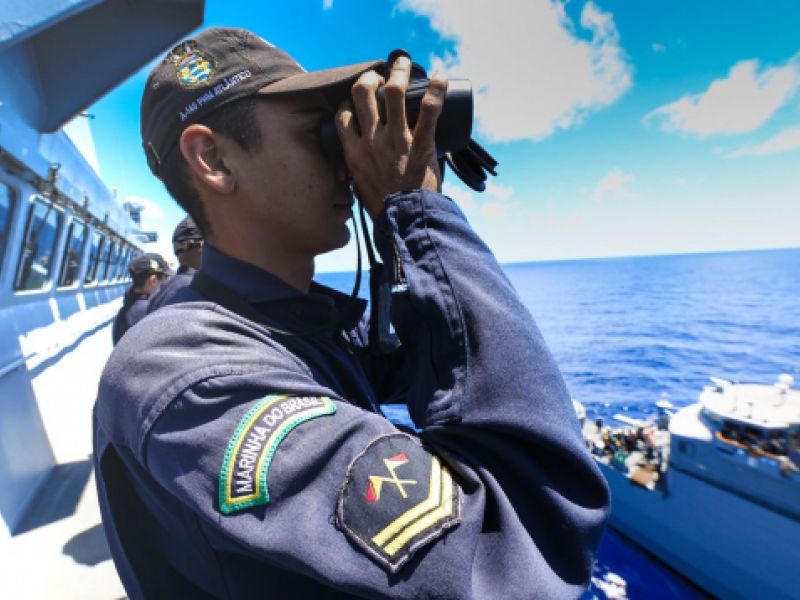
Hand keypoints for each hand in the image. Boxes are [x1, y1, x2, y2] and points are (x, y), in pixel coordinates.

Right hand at [335, 56, 446, 217]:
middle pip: (362, 93)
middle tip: (379, 76)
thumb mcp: (361, 187)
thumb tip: (361, 166)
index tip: (357, 99)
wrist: (405, 221)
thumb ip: (360, 170)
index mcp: (354, 153)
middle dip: (370, 78)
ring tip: (403, 63)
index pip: (343, 115)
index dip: (348, 102)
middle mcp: (372, 141)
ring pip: (394, 92)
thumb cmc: (385, 209)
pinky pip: (429, 109)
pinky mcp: (421, 143)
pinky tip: (441, 77)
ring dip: (399, 72)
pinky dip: (437, 89)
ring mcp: (397, 140)